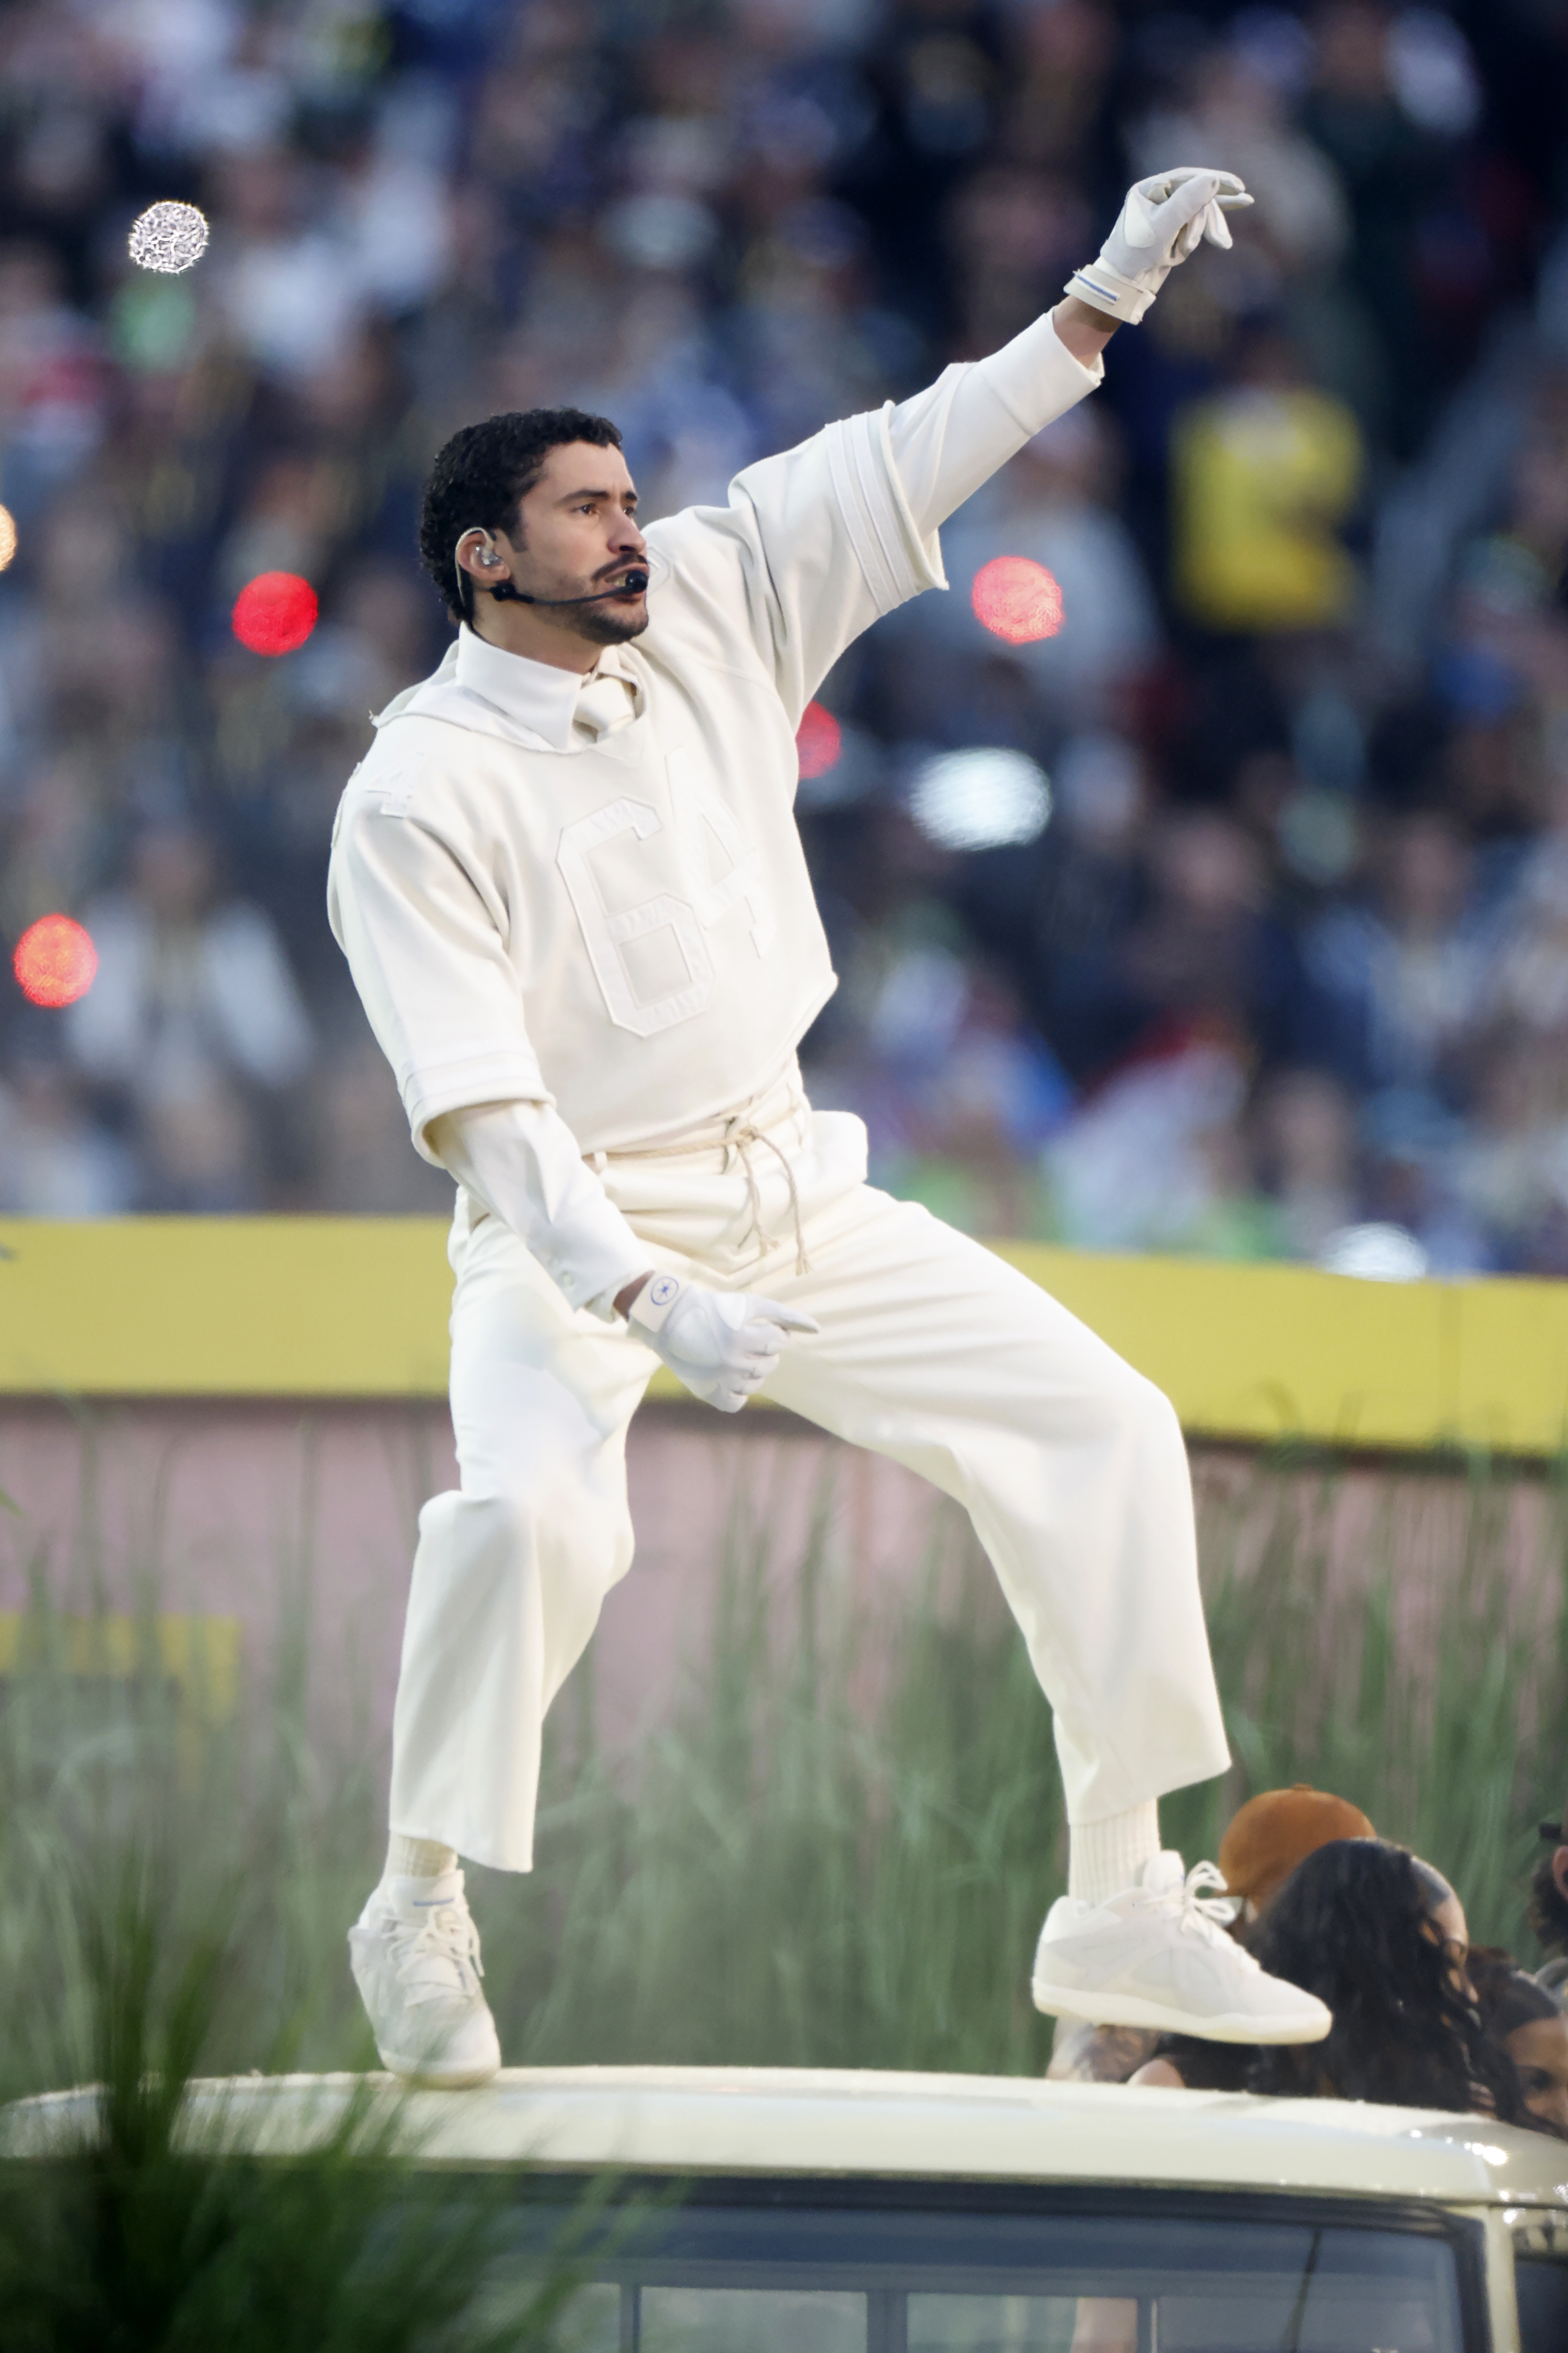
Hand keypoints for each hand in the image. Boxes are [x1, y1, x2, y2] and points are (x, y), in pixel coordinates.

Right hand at [626, 1273, 817, 1412]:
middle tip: (749, 1341)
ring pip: (755, 1384)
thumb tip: (816, 1329)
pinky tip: (732, 1376)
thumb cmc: (713, 1307)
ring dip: (753, 1370)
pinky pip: (736, 1403)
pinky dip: (738, 1392)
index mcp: (741, 1338)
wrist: (668, 1319)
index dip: (775, 1335)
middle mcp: (731, 1362)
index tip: (761, 1329)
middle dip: (765, 1352)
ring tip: (738, 1355)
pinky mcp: (708, 1392)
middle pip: (769, 1364)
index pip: (778, 1343)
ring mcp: (719, 1380)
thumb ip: (783, 1314)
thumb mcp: (748, 1304)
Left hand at [1066, 167, 1251, 325]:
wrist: (1125, 285)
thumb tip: (1213, 179)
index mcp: (1149, 189)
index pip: (1186, 177)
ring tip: (1221, 243)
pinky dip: (1214, 221)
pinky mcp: (1176, 229)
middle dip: (1209, 217)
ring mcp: (1169, 213)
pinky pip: (1199, 220)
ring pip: (1200, 211)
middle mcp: (1159, 197)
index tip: (1237, 186)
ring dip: (1207, 228)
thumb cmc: (1135, 254)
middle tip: (1220, 238)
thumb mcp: (1162, 226)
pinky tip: (1243, 203)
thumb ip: (1186, 202)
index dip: (1214, 180)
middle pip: (1196, 196)